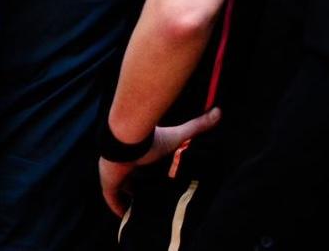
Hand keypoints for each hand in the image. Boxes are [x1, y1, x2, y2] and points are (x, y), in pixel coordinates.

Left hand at [98, 108, 221, 216]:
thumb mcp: (179, 135)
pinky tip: (126, 216)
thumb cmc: (152, 138)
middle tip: (151, 195)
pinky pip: (112, 199)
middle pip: (132, 175)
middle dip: (138, 184)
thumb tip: (219, 112)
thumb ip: (197, 126)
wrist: (127, 139)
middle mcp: (125, 161)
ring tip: (142, 208)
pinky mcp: (109, 184)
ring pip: (121, 187)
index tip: (159, 176)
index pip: (144, 160)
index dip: (148, 168)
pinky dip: (119, 208)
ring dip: (128, 196)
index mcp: (139, 149)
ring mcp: (115, 173)